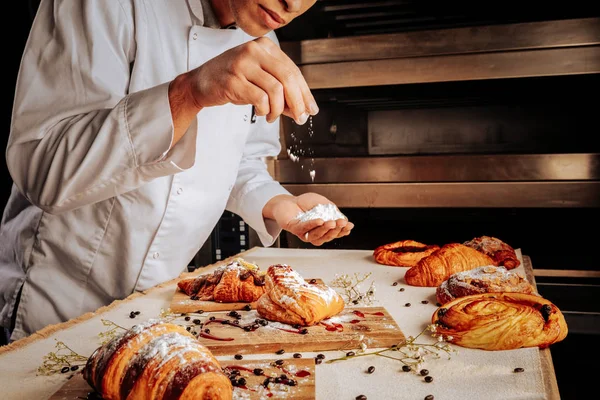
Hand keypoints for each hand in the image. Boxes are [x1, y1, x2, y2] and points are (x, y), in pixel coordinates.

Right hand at [184, 36, 317, 124]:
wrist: (201, 82)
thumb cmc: (232, 79)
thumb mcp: (259, 78)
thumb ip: (281, 89)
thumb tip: (303, 108)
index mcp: (264, 46)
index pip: (293, 70)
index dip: (305, 92)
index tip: (311, 109)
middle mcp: (254, 50)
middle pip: (288, 78)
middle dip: (298, 102)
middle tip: (300, 118)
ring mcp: (243, 64)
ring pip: (276, 90)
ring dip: (279, 109)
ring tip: (273, 116)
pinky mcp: (233, 80)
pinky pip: (260, 99)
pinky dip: (265, 110)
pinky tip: (262, 113)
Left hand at [263, 193, 353, 245]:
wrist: (289, 201)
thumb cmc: (305, 203)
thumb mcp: (323, 204)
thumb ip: (332, 211)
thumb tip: (343, 219)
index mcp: (323, 228)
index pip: (335, 232)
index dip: (343, 230)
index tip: (349, 225)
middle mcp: (315, 233)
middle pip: (327, 236)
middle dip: (336, 230)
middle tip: (342, 223)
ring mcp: (305, 233)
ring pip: (317, 236)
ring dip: (325, 230)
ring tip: (332, 222)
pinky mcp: (295, 230)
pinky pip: (305, 229)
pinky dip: (312, 225)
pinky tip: (319, 221)